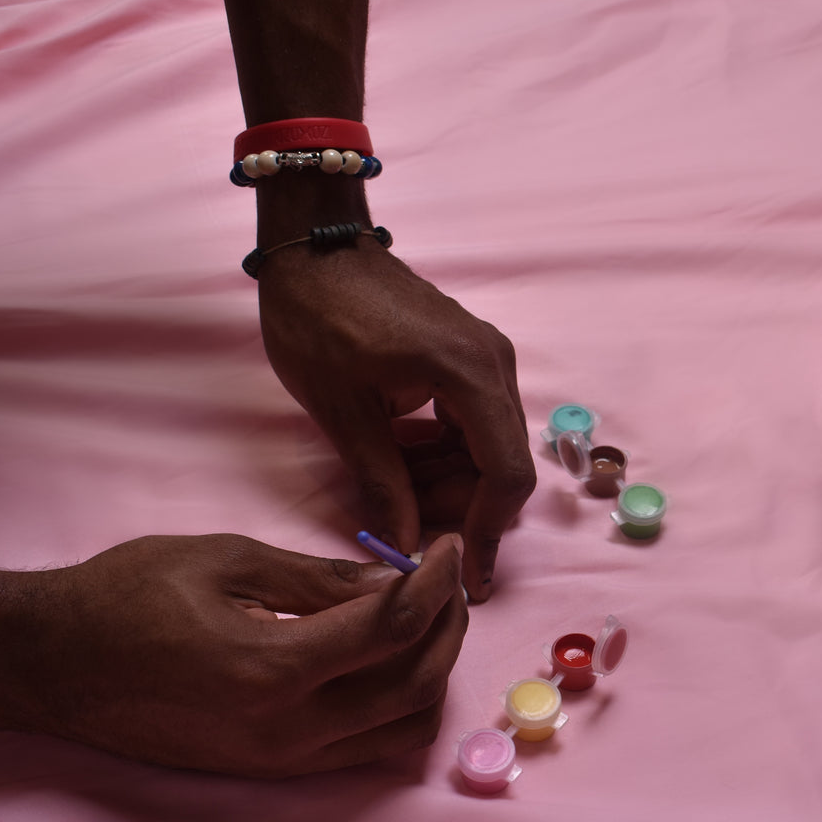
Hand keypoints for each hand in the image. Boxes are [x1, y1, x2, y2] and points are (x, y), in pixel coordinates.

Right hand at [0, 533, 467, 777]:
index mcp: (271, 667)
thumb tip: (393, 579)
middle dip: (447, 623)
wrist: (56, 666)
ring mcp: (283, 759)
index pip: (391, 628)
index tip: (451, 545)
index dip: (436, 582)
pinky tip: (394, 659)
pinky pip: (369, 749)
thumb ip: (318, 577)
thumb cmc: (128, 597)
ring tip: (427, 616)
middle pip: (415, 682)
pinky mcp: (276, 770)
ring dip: (434, 670)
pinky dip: (402, 706)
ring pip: (404, 727)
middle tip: (446, 578)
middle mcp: (287, 728)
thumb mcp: (225, 560)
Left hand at [257, 239, 535, 601]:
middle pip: (504, 462)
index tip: (469, 575)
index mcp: (469, 373)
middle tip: (408, 527)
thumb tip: (405, 547)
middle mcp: (494, 363)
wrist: (315, 247)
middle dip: (463, 506)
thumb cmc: (319, 319)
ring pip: (491, 445)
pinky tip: (405, 461)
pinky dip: (448, 452)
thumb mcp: (343, 412)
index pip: (506, 472)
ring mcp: (488, 356)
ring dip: (453, 481)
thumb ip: (382, 484)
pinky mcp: (472, 356)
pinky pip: (476, 422)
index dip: (489, 530)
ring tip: (397, 492)